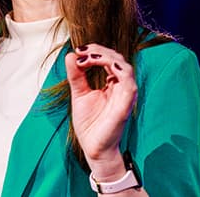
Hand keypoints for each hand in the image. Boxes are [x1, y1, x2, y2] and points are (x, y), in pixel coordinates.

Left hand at [65, 43, 136, 178]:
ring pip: (125, 67)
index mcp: (112, 83)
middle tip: (81, 52)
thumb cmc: (89, 124)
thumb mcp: (79, 93)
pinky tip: (103, 66)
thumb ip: (76, 75)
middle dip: (99, 51)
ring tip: (89, 57)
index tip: (77, 51)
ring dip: (107, 57)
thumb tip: (70, 55)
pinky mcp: (126, 105)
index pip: (109, 59)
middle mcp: (121, 87)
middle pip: (117, 59)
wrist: (92, 148)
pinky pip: (129, 83)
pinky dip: (118, 70)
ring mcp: (125, 95)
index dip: (95, 51)